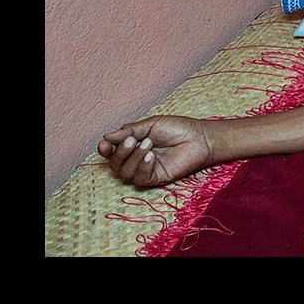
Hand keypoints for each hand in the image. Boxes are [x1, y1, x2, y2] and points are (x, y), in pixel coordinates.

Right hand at [97, 115, 214, 186]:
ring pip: (125, 173)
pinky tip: (151, 156)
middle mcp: (135, 159)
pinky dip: (142, 167)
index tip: (104, 144)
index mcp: (132, 145)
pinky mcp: (155, 178)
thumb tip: (106, 137)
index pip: (111, 151)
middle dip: (119, 152)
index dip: (104, 149)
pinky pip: (139, 179)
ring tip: (149, 143)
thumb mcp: (150, 125)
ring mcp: (145, 170)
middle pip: (114, 164)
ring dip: (133, 157)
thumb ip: (129, 131)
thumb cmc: (177, 128)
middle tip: (132, 140)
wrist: (199, 137)